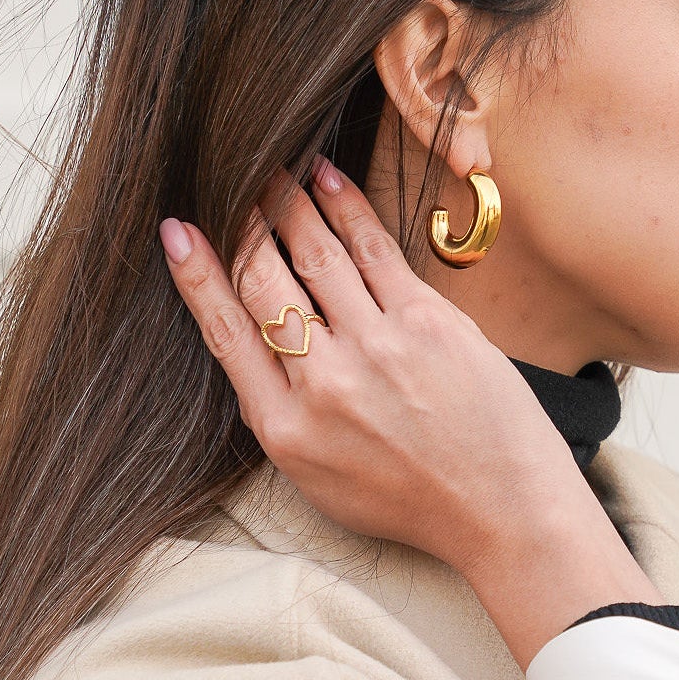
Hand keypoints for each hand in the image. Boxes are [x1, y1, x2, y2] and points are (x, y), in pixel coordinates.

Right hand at [158, 156, 582, 581]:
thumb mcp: (321, 480)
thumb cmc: (412, 499)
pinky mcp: (428, 322)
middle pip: (265, 284)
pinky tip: (326, 180)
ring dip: (289, 205)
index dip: (196, 277)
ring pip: (317, 257)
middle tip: (228, 181)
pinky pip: (375, 251)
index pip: (226, 334)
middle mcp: (325, 385)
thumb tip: (257, 350)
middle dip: (243, 225)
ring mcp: (378, 349)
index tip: (177, 232)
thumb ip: (284, 416)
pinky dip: (346, 209)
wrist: (501, 510)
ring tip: (273, 169)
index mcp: (287, 430)